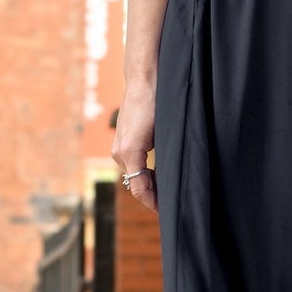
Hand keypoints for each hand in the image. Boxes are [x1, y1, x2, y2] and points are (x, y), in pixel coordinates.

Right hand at [113, 78, 157, 212]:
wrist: (145, 80)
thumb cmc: (155, 103)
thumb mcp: (160, 135)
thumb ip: (157, 163)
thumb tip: (160, 184)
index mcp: (128, 153)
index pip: (140, 189)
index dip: (154, 203)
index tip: (167, 212)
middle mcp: (119, 152)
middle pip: (136, 184)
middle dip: (153, 196)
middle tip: (173, 205)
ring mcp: (118, 147)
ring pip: (135, 174)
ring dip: (149, 183)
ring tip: (168, 192)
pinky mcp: (122, 140)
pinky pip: (133, 164)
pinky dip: (145, 172)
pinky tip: (158, 174)